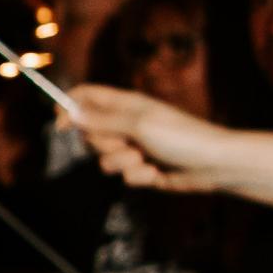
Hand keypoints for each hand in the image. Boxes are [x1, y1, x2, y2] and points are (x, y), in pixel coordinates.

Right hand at [49, 81, 228, 189]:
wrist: (212, 165)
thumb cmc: (181, 136)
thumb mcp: (138, 124)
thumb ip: (102, 120)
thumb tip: (71, 112)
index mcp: (125, 103)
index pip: (87, 95)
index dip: (69, 106)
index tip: (59, 125)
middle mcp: (126, 123)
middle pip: (89, 132)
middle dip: (102, 144)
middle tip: (125, 143)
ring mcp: (133, 146)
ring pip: (104, 158)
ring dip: (122, 163)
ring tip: (145, 159)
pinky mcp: (141, 168)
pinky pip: (123, 175)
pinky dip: (139, 176)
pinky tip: (157, 173)